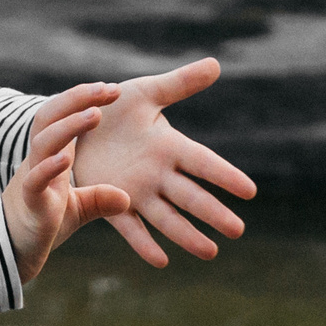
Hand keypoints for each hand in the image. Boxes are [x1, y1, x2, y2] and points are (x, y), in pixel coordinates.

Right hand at [2, 97, 132, 282]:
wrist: (12, 253)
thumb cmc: (41, 225)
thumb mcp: (77, 208)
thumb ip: (99, 199)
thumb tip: (127, 199)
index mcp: (50, 155)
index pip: (62, 115)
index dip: (83, 98)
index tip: (112, 88)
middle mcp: (38, 160)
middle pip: (49, 117)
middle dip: (77, 99)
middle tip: (108, 88)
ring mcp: (31, 179)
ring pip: (43, 143)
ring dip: (68, 126)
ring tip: (95, 114)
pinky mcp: (29, 203)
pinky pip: (34, 181)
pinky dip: (48, 168)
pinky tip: (65, 158)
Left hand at [67, 57, 254, 266]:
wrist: (75, 125)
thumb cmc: (115, 107)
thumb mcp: (146, 92)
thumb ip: (179, 84)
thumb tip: (216, 64)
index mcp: (169, 146)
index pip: (204, 163)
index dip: (225, 176)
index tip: (250, 191)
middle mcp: (158, 173)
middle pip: (191, 195)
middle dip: (213, 212)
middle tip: (238, 230)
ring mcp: (136, 191)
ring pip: (167, 217)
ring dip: (187, 235)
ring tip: (210, 253)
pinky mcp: (110, 201)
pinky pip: (129, 226)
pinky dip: (143, 244)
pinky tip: (160, 261)